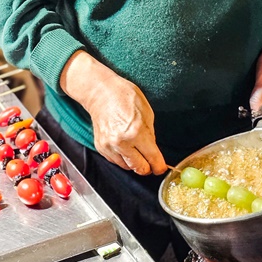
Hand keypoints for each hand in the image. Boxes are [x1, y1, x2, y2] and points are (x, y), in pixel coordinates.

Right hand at [60, 51, 166, 175]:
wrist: (101, 93)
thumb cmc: (124, 97)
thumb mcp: (147, 112)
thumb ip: (151, 134)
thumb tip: (152, 151)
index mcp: (136, 132)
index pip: (152, 159)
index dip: (159, 167)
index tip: (161, 168)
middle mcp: (122, 142)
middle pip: (140, 169)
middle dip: (148, 167)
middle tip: (151, 162)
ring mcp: (109, 146)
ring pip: (127, 167)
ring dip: (134, 162)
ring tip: (136, 150)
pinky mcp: (101, 147)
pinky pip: (116, 161)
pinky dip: (123, 158)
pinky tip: (125, 146)